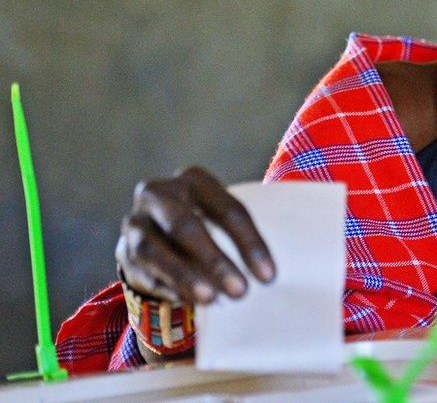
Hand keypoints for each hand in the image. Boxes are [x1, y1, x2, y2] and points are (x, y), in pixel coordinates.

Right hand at [116, 166, 275, 303]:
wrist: (160, 229)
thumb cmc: (208, 223)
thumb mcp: (223, 217)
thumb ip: (239, 237)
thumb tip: (264, 274)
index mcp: (194, 180)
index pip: (228, 210)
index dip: (250, 243)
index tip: (268, 276)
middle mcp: (159, 194)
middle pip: (185, 225)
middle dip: (214, 260)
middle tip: (240, 291)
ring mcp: (136, 222)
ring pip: (154, 250)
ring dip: (184, 276)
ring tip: (210, 300)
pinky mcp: (122, 250)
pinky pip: (141, 271)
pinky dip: (165, 288)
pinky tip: (186, 301)